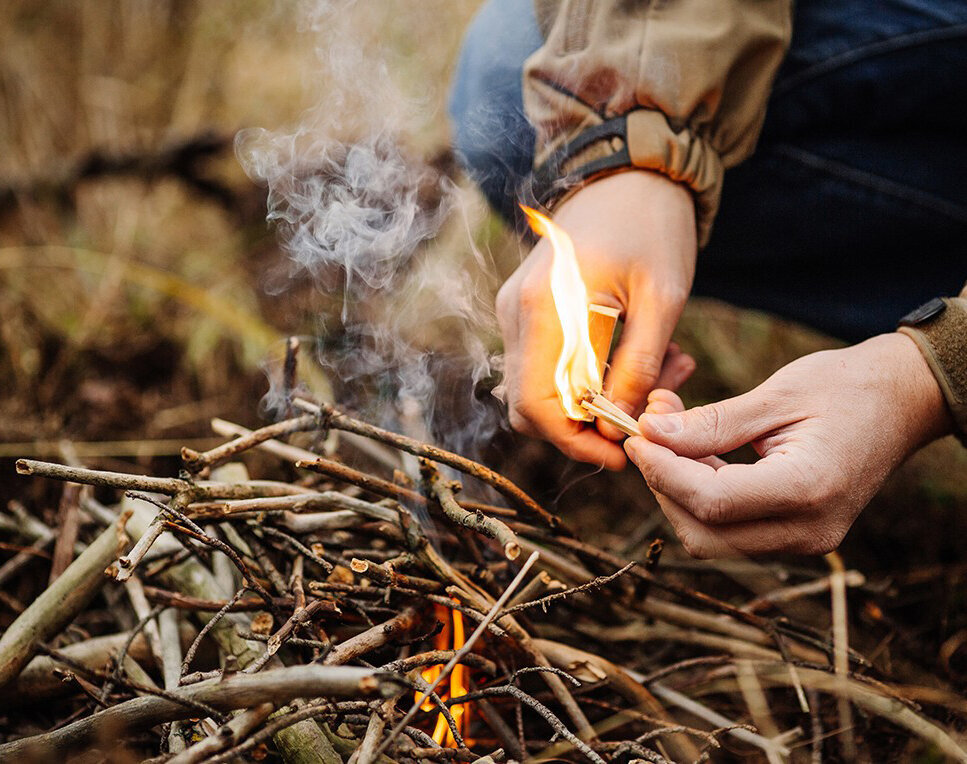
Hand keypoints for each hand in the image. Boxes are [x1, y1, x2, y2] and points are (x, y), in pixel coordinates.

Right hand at [496, 171, 696, 469]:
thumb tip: (620, 425)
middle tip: (643, 418)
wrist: (628, 172)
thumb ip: (638, 368)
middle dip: (584, 429)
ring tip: (657, 376)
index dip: (575, 442)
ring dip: (591, 403)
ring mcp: (515, 311)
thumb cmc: (652, 226)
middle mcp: (516, 312)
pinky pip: (545, 367)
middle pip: (528, 408)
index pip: (537, 407)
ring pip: (538, 392)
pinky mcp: (527, 310)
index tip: (623, 453)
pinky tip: (632, 359)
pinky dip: (585, 380)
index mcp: (545, 307)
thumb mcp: (663, 299)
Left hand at [625, 333, 952, 556]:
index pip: (711, 501)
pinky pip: (731, 530)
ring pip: (711, 538)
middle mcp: (808, 530)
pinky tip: (695, 452)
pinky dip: (702, 495)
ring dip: (678, 490)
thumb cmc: (845, 387)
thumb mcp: (775, 395)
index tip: (637, 435)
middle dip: (663, 484)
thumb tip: (651, 433)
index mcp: (807, 489)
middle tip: (649, 432)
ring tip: (671, 434)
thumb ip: (711, 423)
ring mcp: (805, 540)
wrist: (904, 402)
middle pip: (703, 532)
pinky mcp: (797, 536)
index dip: (661, 471)